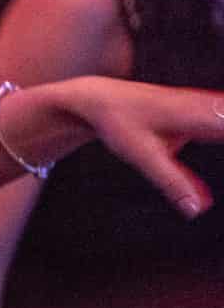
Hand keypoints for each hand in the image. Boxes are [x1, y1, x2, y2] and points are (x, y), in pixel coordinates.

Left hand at [48, 77, 223, 217]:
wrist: (96, 97)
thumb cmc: (118, 122)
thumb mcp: (142, 155)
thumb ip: (173, 182)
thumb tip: (199, 210)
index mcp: (203, 115)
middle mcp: (209, 105)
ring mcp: (206, 104)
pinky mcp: (201, 108)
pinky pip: (223, 115)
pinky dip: (222, 129)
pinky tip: (216, 137)